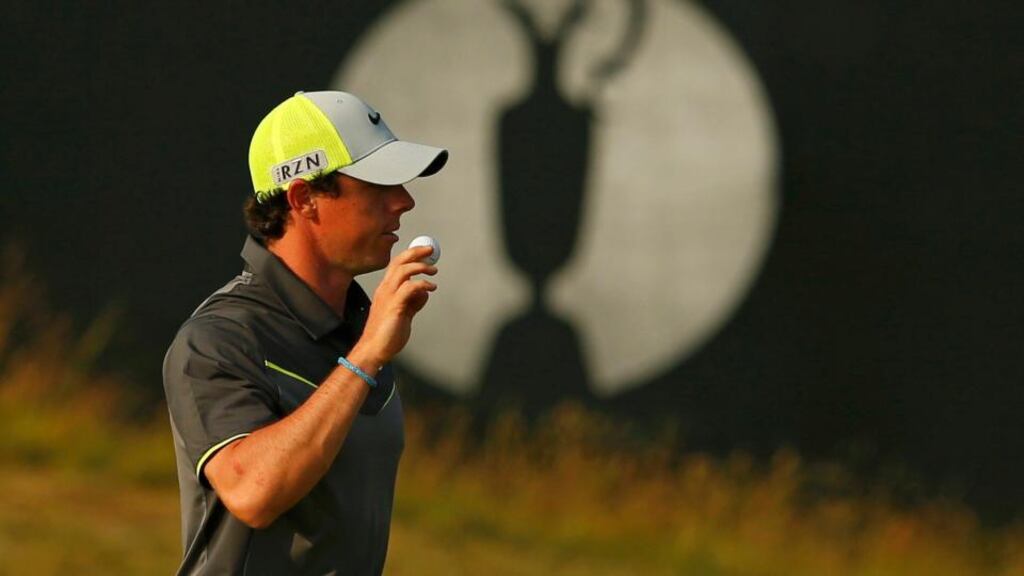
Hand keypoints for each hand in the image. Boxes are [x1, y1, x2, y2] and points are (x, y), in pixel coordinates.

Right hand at [351, 245, 437, 366]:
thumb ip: (412, 301)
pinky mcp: (394, 307)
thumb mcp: (403, 313)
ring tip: (433, 271)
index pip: (397, 265)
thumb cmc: (387, 333)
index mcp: (385, 290)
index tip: (425, 252)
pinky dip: (422, 284)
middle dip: (416, 253)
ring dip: (420, 267)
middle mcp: (385, 290)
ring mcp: (388, 297)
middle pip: (399, 262)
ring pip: (403, 271)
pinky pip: (409, 288)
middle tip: (431, 251)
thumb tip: (423, 292)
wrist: (374, 349)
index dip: (411, 255)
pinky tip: (431, 288)